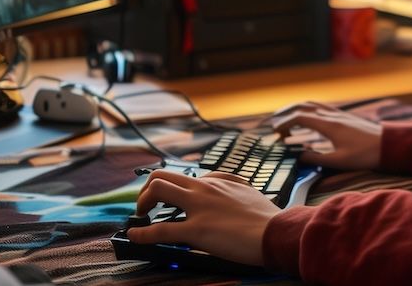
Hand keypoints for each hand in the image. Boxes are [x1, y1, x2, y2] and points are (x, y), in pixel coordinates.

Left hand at [127, 170, 279, 265]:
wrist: (276, 232)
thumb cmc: (267, 217)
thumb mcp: (248, 191)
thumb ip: (231, 185)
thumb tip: (224, 184)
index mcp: (216, 181)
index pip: (183, 175)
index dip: (167, 186)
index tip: (163, 197)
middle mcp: (204, 189)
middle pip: (162, 175)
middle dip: (147, 189)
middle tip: (147, 206)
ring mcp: (198, 208)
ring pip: (157, 191)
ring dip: (142, 203)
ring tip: (141, 217)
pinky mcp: (197, 230)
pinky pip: (161, 229)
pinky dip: (142, 233)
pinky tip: (135, 236)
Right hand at [266, 101, 381, 169]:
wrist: (389, 145)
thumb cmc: (365, 155)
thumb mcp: (339, 161)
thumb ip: (316, 159)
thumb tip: (299, 156)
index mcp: (329, 125)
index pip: (300, 117)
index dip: (284, 123)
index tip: (275, 132)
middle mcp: (332, 115)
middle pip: (303, 106)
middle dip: (286, 112)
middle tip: (274, 123)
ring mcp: (339, 114)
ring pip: (312, 104)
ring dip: (297, 109)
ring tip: (286, 119)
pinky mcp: (344, 116)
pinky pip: (321, 107)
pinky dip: (308, 110)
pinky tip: (307, 119)